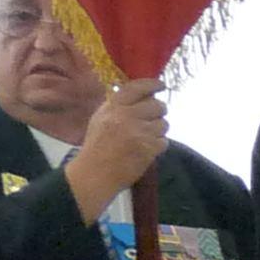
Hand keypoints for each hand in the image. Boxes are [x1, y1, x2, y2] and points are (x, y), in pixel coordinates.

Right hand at [70, 79, 166, 214]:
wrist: (95, 174)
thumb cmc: (97, 145)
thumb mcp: (101, 118)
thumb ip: (119, 105)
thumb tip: (142, 93)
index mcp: (114, 107)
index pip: (137, 88)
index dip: (152, 84)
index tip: (161, 85)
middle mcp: (127, 116)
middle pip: (158, 105)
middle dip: (158, 112)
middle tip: (151, 119)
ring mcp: (139, 132)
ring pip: (164, 124)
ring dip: (158, 131)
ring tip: (145, 137)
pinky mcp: (149, 149)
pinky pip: (164, 141)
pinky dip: (158, 146)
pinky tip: (146, 149)